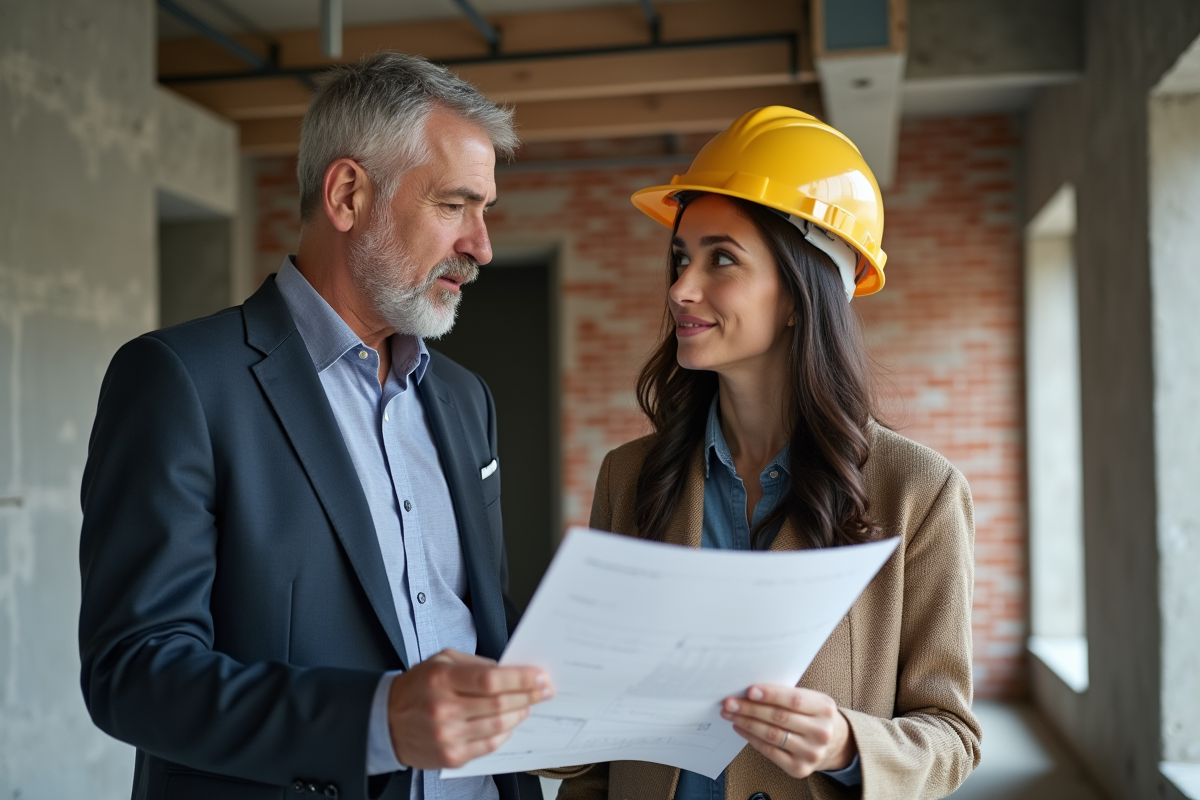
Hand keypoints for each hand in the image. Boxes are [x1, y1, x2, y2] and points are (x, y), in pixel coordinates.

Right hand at [387, 648, 553, 768]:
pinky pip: (490, 745)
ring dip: (521, 713)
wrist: (385, 722)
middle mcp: (444, 709)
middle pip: (500, 704)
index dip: (521, 679)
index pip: (492, 680)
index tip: (540, 676)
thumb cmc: (418, 687)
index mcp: (442, 679)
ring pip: (500, 726)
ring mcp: (448, 736)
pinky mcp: (452, 756)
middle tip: (545, 689)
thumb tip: (511, 671)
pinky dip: (506, 732)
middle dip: (530, 695)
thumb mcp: (441, 660)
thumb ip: (476, 664)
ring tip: (528, 704)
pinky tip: (509, 722)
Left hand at [721, 685, 854, 778]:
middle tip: (730, 702)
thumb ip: (787, 695)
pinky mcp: (799, 768)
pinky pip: (769, 751)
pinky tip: (740, 728)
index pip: (794, 700)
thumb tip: (751, 692)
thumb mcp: (811, 700)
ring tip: (731, 714)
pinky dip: (751, 738)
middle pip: (779, 718)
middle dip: (750, 709)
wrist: (834, 744)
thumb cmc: (814, 715)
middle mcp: (821, 732)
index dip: (770, 695)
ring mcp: (811, 752)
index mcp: (825, 709)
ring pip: (772, 735)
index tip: (750, 691)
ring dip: (747, 723)